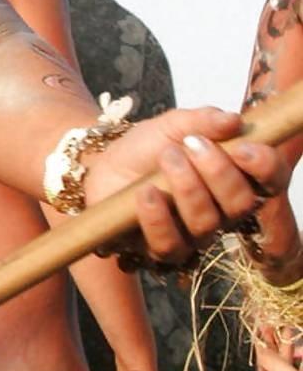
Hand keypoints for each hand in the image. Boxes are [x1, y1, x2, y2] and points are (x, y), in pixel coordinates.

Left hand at [86, 107, 290, 268]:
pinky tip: (146, 193)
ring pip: (206, 224)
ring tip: (167, 157)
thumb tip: (232, 121)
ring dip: (187, 187)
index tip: (245, 147)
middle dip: (219, 171)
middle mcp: (220, 212)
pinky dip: (158, 216)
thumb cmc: (145, 148)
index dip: (266, 167)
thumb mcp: (171, 124)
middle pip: (240, 204)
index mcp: (234, 179)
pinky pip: (169, 244)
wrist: (103, 166)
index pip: (269, 182)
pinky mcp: (159, 250)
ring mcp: (191, 235)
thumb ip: (201, 120)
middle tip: (192, 144)